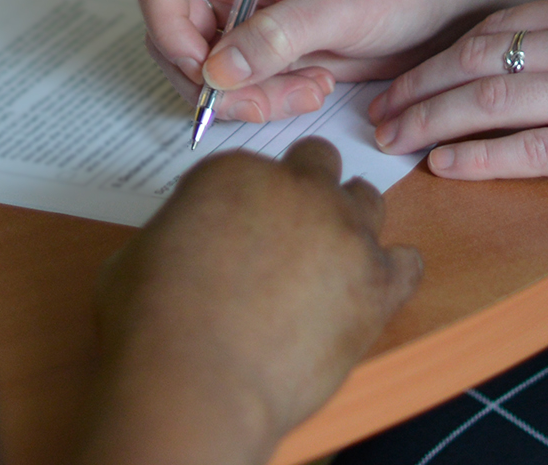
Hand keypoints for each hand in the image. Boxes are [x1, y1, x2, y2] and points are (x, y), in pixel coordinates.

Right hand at [77, 139, 423, 464]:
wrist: (196, 382)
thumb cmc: (152, 324)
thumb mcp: (139, 253)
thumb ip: (181, 231)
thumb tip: (190, 247)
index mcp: (234, 172)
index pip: (252, 167)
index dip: (243, 200)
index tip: (234, 229)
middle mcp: (295, 188)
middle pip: (317, 164)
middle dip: (303, 190)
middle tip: (284, 233)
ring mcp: (343, 231)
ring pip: (366, 199)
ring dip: (348, 221)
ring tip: (326, 261)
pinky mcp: (377, 283)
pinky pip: (408, 261)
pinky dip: (391, 272)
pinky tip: (369, 290)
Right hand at [129, 0, 547, 123]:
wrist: (440, 5)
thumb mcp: (342, 7)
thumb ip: (277, 36)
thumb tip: (215, 71)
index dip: (165, 24)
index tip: (204, 67)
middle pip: (168, 35)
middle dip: (211, 79)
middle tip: (268, 100)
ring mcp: (239, 18)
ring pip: (198, 72)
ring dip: (243, 97)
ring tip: (307, 91)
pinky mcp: (257, 52)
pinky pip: (232, 89)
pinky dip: (262, 102)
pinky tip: (311, 90)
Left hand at [366, 0, 547, 225]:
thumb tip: (536, 56)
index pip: (495, 25)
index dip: (439, 51)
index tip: (404, 71)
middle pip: (476, 59)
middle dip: (417, 84)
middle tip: (377, 108)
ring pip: (489, 102)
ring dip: (429, 120)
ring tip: (392, 139)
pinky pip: (530, 151)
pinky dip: (478, 157)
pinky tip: (444, 165)